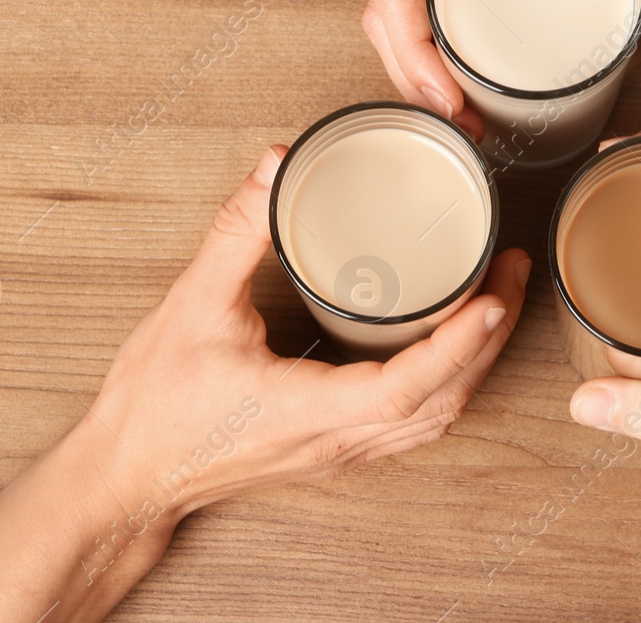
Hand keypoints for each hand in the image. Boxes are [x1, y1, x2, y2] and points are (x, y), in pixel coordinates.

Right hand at [85, 146, 531, 519]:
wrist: (127, 474)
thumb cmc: (154, 405)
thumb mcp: (191, 305)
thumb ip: (237, 232)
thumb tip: (276, 166)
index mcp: (310, 411)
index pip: (407, 388)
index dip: (458, 344)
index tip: (494, 297)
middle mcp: (338, 441)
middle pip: (443, 403)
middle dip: (491, 339)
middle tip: (513, 274)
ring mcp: (341, 453)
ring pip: (434, 419)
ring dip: (476, 364)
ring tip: (497, 302)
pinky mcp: (335, 450)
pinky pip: (412, 425)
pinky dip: (447, 385)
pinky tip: (451, 348)